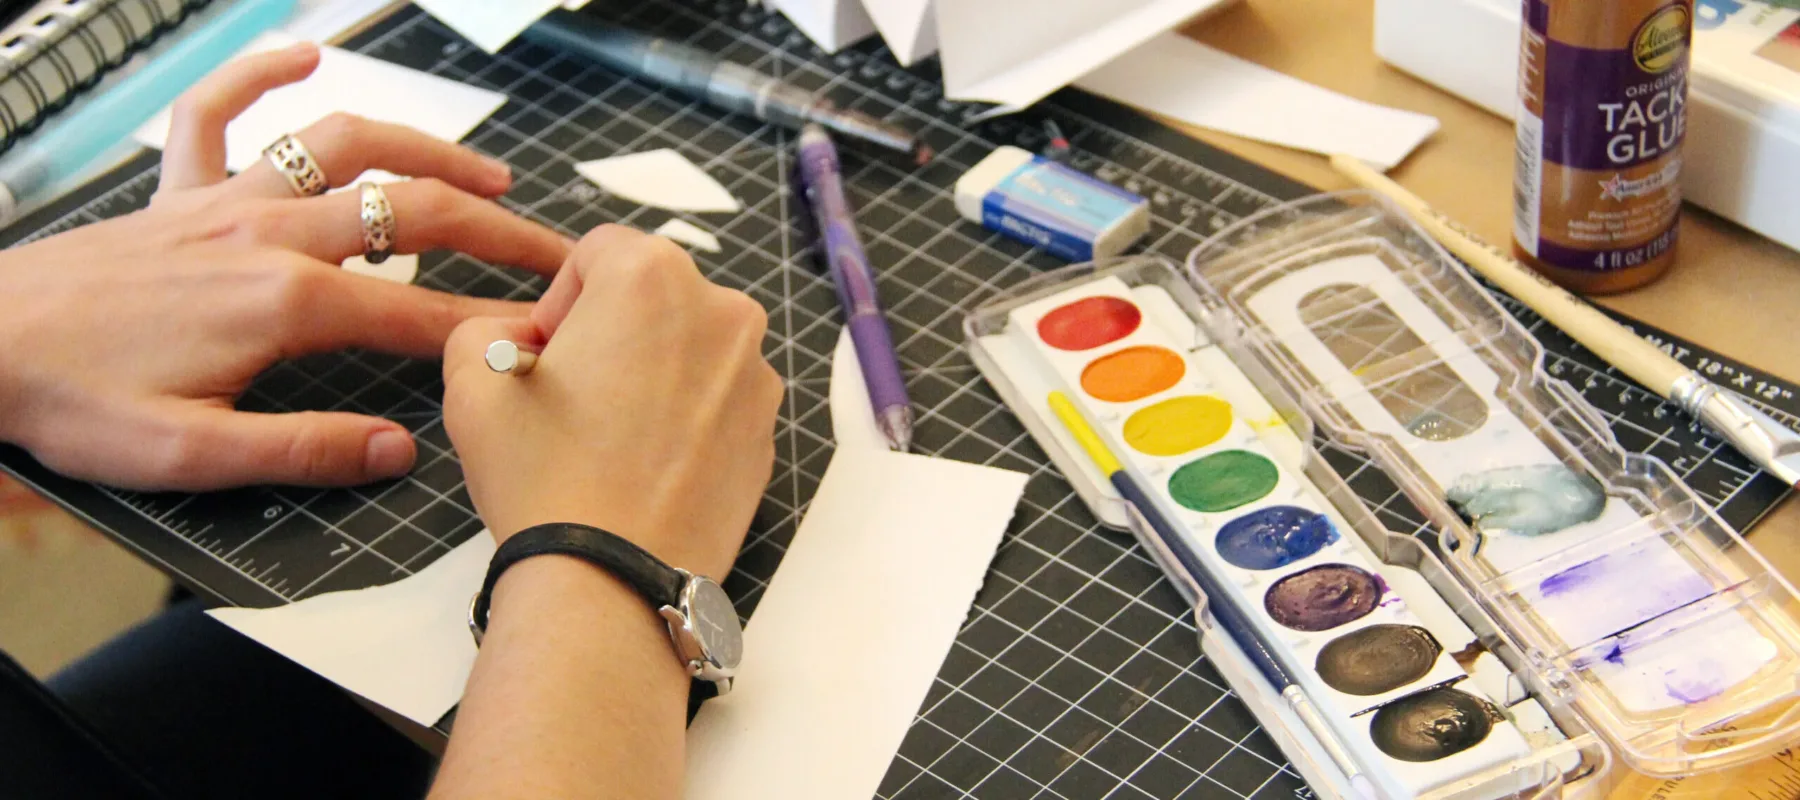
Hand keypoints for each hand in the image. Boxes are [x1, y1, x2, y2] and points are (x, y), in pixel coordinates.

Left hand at [0, 43, 571, 490]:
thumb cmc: (71, 399)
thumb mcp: (191, 457)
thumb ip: (303, 449)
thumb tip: (398, 448)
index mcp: (279, 303)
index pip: (416, 315)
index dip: (489, 327)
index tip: (543, 335)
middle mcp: (264, 233)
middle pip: (408, 213)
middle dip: (495, 233)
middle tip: (551, 254)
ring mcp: (222, 200)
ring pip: (345, 149)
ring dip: (426, 153)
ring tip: (485, 175)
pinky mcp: (176, 191)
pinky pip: (220, 110)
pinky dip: (263, 74)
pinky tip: (305, 56)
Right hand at [443, 225, 782, 579]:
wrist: (611, 579)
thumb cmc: (543, 475)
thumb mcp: (472, 381)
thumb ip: (486, 327)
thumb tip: (520, 338)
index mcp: (653, 275)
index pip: (598, 253)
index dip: (560, 300)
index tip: (543, 354)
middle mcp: (723, 311)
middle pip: (653, 297)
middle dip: (611, 332)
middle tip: (574, 395)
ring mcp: (755, 374)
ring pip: (690, 348)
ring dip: (652, 373)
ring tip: (610, 436)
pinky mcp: (768, 430)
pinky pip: (718, 399)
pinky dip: (685, 416)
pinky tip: (646, 464)